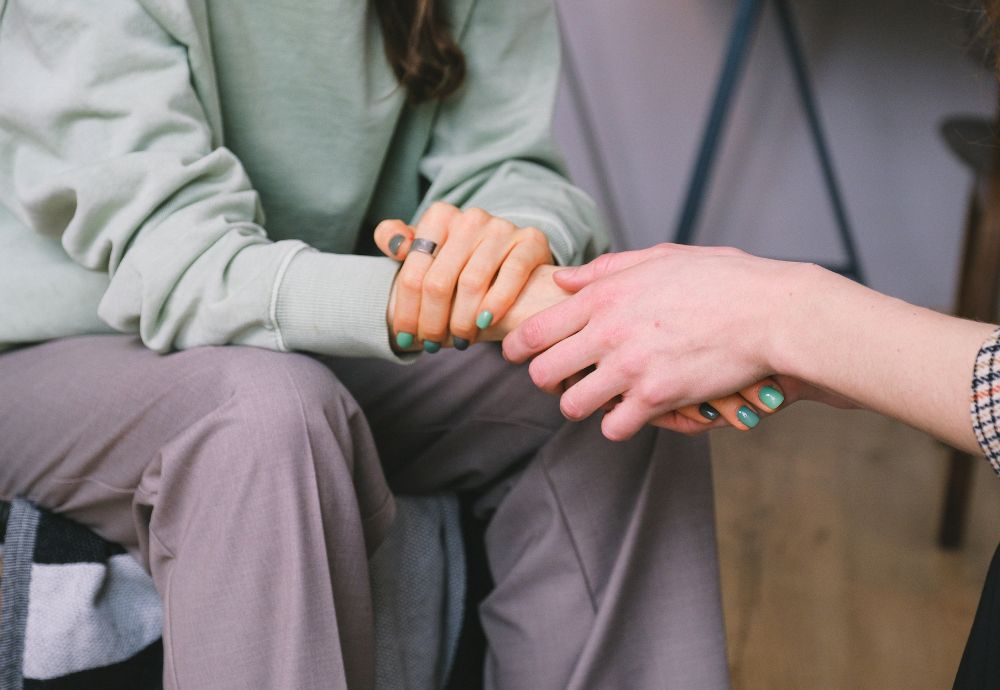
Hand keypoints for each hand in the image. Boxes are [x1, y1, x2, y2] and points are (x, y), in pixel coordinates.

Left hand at [375, 202, 552, 350]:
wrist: (512, 256)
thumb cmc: (460, 261)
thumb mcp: (426, 248)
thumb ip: (396, 239)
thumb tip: (395, 245)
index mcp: (439, 216)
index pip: (413, 272)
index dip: (406, 311)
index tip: (405, 338)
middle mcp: (470, 218)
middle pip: (439, 282)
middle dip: (432, 322)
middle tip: (432, 345)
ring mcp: (502, 228)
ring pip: (472, 283)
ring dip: (462, 321)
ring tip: (460, 341)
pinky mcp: (530, 240)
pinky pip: (511, 274)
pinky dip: (496, 303)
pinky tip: (485, 323)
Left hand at [502, 243, 806, 439]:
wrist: (770, 312)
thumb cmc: (721, 280)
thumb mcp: (660, 258)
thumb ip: (606, 269)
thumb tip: (564, 278)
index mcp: (604, 296)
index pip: (534, 330)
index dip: (516, 347)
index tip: (517, 355)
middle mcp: (608, 332)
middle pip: (542, 373)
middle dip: (546, 380)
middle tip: (561, 380)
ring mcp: (630, 367)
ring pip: (572, 405)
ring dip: (581, 404)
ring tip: (598, 398)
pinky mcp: (656, 398)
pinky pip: (613, 427)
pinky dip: (618, 423)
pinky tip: (631, 412)